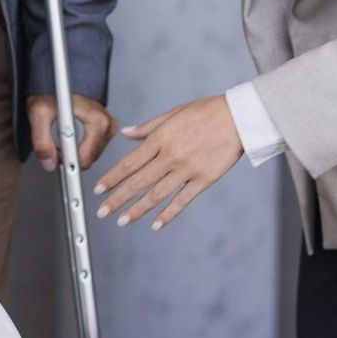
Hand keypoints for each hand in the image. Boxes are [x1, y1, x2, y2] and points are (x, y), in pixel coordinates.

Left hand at [27, 93, 117, 171]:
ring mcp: (108, 127)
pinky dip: (79, 148)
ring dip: (73, 153)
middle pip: (88, 159)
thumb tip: (48, 163)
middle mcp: (106, 124)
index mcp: (97, 121)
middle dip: (69, 156)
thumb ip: (42, 141)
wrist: (59, 79)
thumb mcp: (39, 113)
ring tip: (60, 138)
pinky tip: (68, 138)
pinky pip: (92, 149)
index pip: (85, 159)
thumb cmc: (52, 90)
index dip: (66, 162)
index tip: (55, 162)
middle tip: (54, 143)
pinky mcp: (105, 129)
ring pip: (90, 156)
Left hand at [94, 94, 242, 230]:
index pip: (129, 162)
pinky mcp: (204, 179)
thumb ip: (148, 127)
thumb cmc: (206, 113)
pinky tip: (155, 224)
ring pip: (157, 194)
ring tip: (122, 221)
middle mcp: (170, 155)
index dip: (112, 177)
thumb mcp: (173, 114)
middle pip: (138, 181)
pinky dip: (168, 214)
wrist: (238, 117)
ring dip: (137, 209)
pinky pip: (182, 200)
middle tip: (102, 212)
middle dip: (117, 198)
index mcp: (160, 138)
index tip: (98, 189)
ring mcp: (187, 169)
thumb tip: (126, 133)